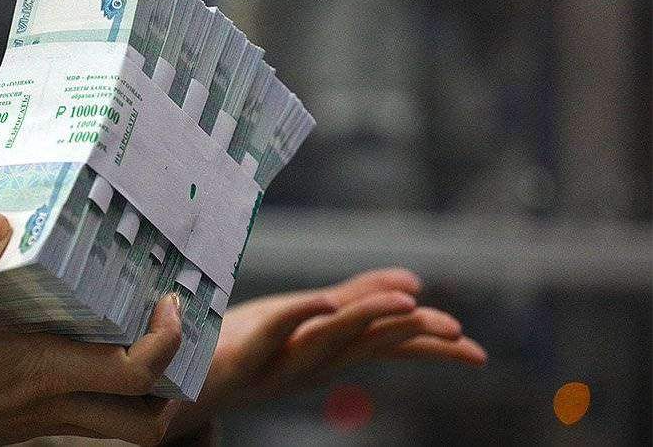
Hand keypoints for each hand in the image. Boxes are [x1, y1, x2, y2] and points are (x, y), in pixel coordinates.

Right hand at [0, 213, 182, 445]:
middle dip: (176, 378)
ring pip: (127, 424)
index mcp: (42, 370)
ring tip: (154, 338)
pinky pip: (101, 414)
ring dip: (153, 391)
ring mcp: (53, 415)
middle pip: (146, 419)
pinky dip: (122, 391)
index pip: (132, 374)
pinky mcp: (43, 418)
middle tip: (173, 326)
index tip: (170, 303)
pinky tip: (109, 346)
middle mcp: (57, 400)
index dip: (166, 342)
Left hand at [165, 268, 486, 438]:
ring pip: (329, 339)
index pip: (387, 347)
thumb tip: (413, 282)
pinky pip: (275, 330)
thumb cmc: (250, 339)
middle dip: (411, 337)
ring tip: (410, 306)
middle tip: (458, 335)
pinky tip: (326, 300)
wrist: (182, 375)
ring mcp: (276, 360)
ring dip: (368, 320)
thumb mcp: (309, 313)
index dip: (430, 347)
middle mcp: (309, 362)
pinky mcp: (242, 353)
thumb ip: (358, 297)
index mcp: (329, 352)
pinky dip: (302, 316)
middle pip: (367, 345)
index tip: (475, 352)